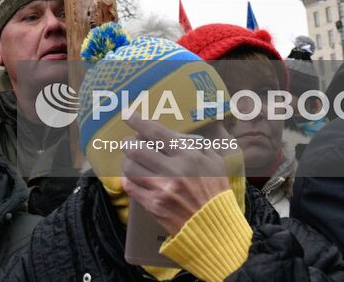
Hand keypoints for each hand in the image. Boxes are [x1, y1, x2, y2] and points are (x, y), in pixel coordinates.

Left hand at [121, 117, 232, 237]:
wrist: (215, 227)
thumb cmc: (216, 191)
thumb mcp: (214, 160)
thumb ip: (195, 144)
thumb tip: (174, 134)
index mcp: (188, 156)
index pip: (156, 133)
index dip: (138, 122)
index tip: (128, 115)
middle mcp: (172, 170)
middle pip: (135, 149)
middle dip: (128, 142)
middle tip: (130, 142)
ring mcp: (161, 189)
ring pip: (129, 167)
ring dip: (127, 161)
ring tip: (132, 160)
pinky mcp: (153, 205)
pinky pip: (130, 187)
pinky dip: (129, 180)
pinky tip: (135, 178)